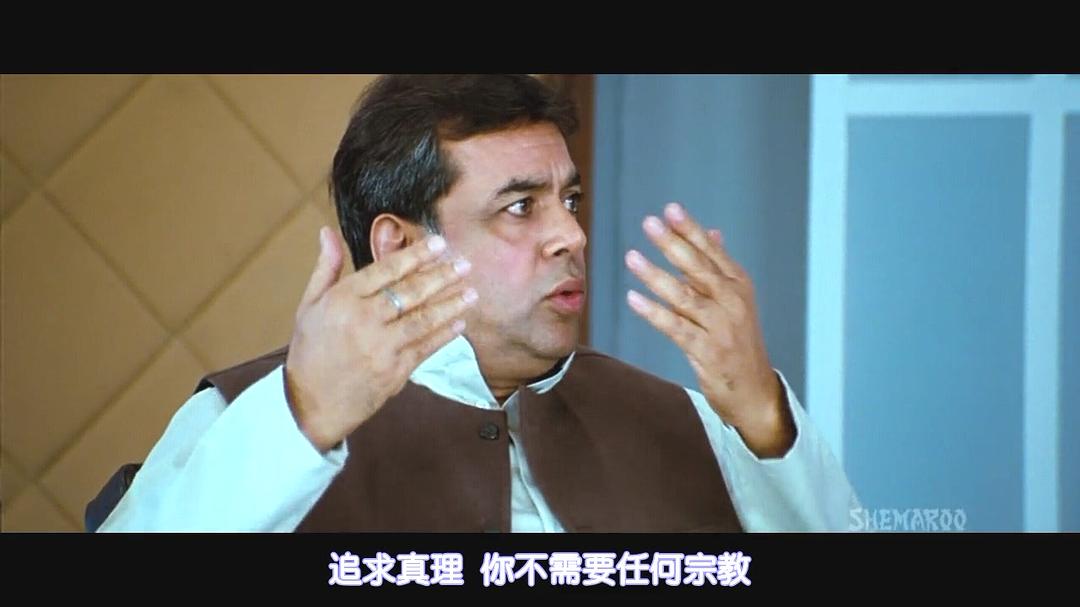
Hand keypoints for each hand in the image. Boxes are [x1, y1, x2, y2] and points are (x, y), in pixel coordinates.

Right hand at [284, 227, 477, 452]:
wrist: (310, 405)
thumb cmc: (309, 353)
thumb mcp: (309, 305)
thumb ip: (326, 268)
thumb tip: (327, 232)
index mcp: (341, 300)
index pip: (385, 270)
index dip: (415, 255)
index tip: (438, 243)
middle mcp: (363, 321)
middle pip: (410, 292)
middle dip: (441, 275)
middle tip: (464, 262)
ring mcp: (381, 348)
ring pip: (423, 319)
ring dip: (450, 305)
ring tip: (472, 291)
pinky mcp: (394, 372)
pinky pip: (425, 348)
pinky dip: (444, 335)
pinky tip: (460, 323)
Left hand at [624, 203, 793, 457]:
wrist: (755, 391)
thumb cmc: (739, 342)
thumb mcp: (735, 301)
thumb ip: (719, 267)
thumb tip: (711, 232)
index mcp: (739, 285)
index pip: (712, 251)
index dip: (691, 230)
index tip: (671, 209)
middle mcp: (732, 302)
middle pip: (699, 268)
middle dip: (673, 244)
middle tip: (650, 223)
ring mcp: (721, 327)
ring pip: (685, 296)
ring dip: (656, 275)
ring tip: (632, 257)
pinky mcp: (707, 351)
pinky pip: (676, 328)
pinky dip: (654, 313)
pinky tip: (633, 299)